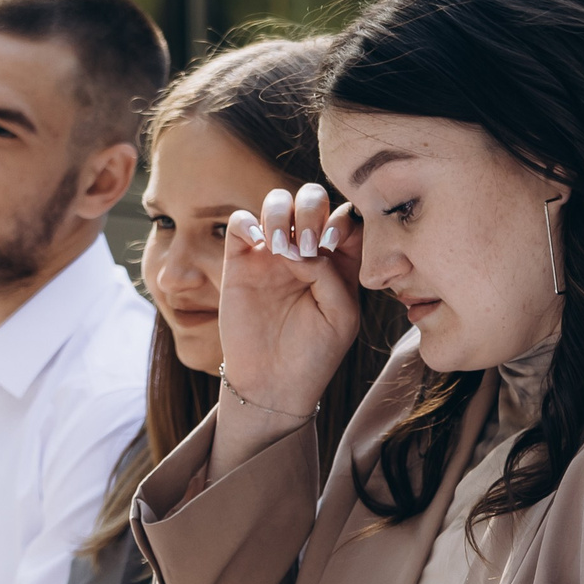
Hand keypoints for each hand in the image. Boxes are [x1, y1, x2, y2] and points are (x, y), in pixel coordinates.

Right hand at [210, 183, 364, 475]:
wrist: (272, 384)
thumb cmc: (314, 353)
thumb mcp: (342, 316)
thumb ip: (332, 274)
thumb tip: (301, 245)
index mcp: (337, 261)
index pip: (344, 216)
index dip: (341, 218)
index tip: (333, 243)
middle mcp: (304, 250)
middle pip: (311, 198)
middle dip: (311, 209)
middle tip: (307, 244)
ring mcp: (270, 253)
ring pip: (276, 202)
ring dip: (281, 214)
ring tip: (282, 250)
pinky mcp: (239, 262)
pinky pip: (239, 222)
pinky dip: (247, 222)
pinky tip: (258, 244)